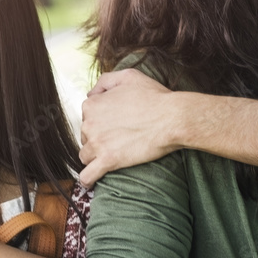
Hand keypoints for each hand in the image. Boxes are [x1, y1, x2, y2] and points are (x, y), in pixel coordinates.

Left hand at [79, 69, 180, 186]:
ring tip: (109, 157)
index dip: (100, 122)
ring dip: (94, 157)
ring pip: (85, 156)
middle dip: (98, 139)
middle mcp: (89, 123)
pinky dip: (88, 179)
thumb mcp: (128, 76)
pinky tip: (91, 181)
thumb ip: (105, 81)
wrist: (172, 117)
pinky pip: (88, 175)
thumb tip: (90, 93)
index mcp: (92, 105)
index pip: (87, 118)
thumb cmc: (154, 97)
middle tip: (118, 139)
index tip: (113, 126)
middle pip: (86, 137)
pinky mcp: (108, 160)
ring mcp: (97, 143)